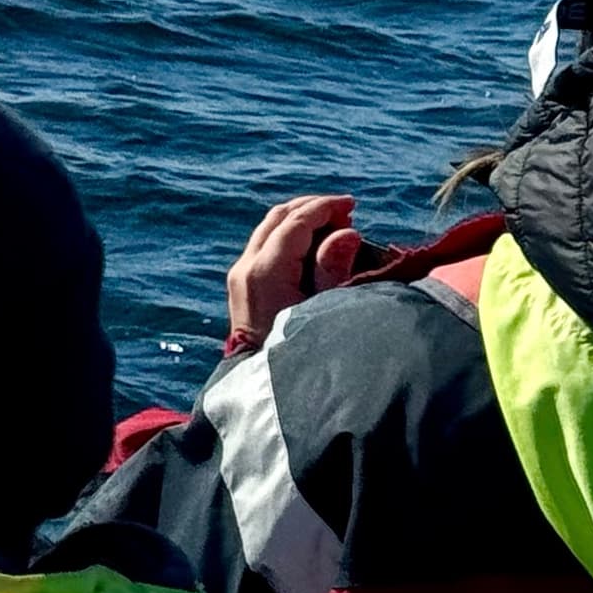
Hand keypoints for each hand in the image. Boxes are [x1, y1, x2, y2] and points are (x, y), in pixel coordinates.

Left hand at [226, 193, 364, 349]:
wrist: (265, 388)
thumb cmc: (304, 351)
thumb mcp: (326, 310)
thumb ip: (334, 269)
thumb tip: (347, 232)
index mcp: (266, 271)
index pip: (295, 222)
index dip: (324, 207)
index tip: (352, 204)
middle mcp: (246, 266)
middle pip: (277, 218)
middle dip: (312, 208)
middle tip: (345, 213)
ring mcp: (239, 274)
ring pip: (268, 228)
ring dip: (299, 219)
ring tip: (334, 224)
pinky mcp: (240, 283)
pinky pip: (263, 243)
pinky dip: (288, 233)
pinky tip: (313, 242)